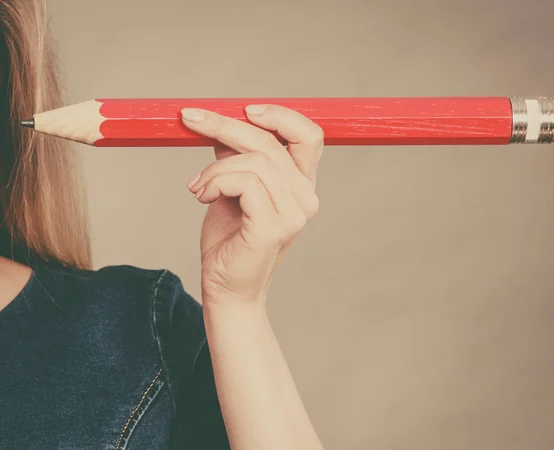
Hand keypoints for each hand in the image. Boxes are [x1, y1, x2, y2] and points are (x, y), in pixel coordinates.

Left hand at [182, 105, 322, 306]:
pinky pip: (244, 182)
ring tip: (198, 186)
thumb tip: (223, 125)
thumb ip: (237, 159)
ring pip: (254, 161)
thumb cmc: (229, 241)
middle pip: (271, 142)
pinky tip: (202, 195)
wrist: (225, 288)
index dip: (280, 116)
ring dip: (214, 168)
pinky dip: (216, 182)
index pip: (309, 136)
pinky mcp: (273, 228)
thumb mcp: (232, 189)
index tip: (246, 110)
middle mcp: (305, 198)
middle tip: (190, 119)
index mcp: (301, 186)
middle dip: (225, 125)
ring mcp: (293, 214)